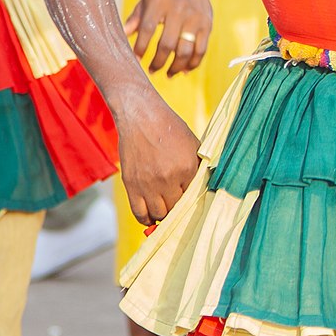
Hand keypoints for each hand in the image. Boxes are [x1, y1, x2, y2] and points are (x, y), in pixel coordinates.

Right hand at [114, 92, 201, 227]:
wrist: (141, 117)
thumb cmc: (169, 128)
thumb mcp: (192, 144)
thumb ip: (199, 167)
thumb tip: (204, 187)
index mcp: (187, 168)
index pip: (193, 198)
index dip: (191, 201)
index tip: (189, 203)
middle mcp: (168, 179)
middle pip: (176, 210)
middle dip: (177, 210)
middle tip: (176, 207)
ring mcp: (148, 184)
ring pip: (158, 215)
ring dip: (162, 216)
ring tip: (163, 211)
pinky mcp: (131, 185)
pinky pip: (139, 213)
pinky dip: (145, 219)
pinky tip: (149, 216)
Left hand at [127, 0, 212, 76]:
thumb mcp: (146, 1)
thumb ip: (135, 19)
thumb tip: (122, 36)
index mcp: (160, 2)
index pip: (148, 28)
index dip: (141, 47)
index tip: (136, 60)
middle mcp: (179, 10)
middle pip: (168, 44)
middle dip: (158, 62)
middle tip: (151, 71)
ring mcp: (195, 18)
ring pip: (186, 50)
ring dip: (175, 67)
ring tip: (167, 74)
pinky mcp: (207, 25)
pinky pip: (201, 50)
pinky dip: (192, 64)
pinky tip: (183, 70)